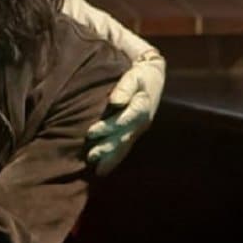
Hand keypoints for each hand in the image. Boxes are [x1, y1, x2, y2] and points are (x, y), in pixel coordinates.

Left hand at [87, 51, 165, 174]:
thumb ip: (125, 87)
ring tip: (97, 168)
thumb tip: (115, 101)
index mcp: (142, 107)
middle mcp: (141, 122)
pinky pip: (125, 148)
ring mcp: (138, 129)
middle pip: (124, 138)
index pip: (125, 119)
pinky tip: (104, 169)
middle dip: (107, 148)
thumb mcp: (134, 75)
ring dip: (111, 158)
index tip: (91, 132)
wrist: (152, 76)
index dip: (109, 127)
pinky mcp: (134, 132)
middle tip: (90, 156)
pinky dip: (115, 159)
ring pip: (125, 146)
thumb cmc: (139, 74)